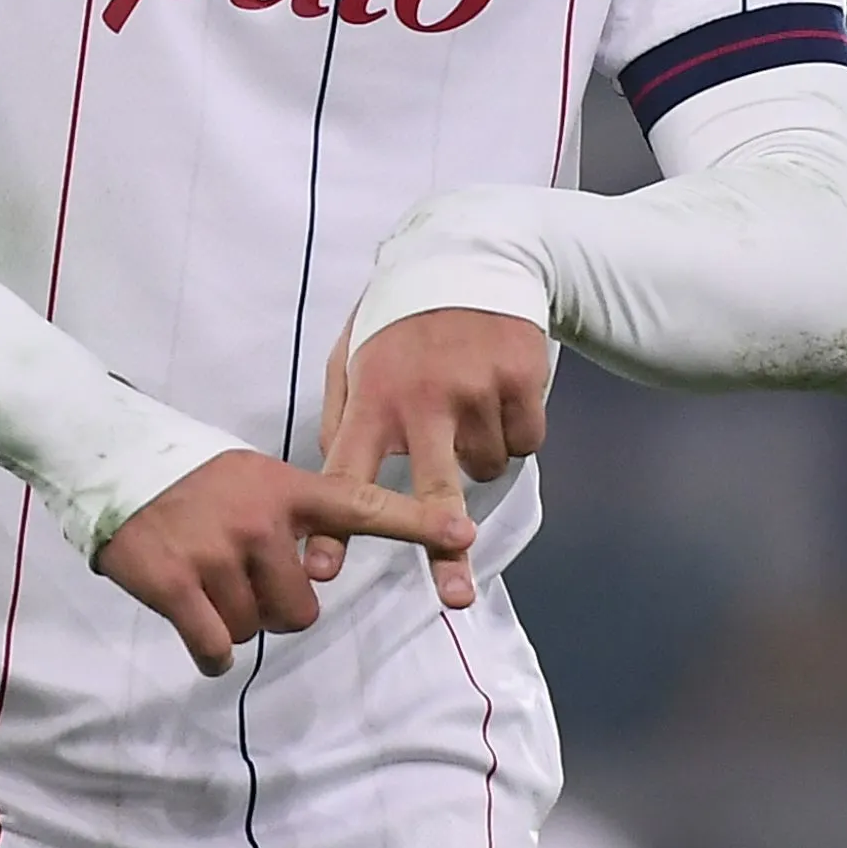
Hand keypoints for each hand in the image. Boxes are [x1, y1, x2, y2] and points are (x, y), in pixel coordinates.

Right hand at [93, 448, 474, 675]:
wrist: (108, 457)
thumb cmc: (189, 476)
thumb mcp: (252, 476)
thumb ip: (292, 515)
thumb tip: (315, 574)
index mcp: (287, 490)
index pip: (363, 506)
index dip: (416, 522)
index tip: (463, 533)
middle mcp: (260, 520)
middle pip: (302, 609)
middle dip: (276, 609)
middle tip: (242, 581)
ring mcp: (218, 552)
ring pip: (256, 629)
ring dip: (236, 623)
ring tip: (208, 585)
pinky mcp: (176, 583)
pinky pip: (216, 646)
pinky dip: (210, 652)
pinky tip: (198, 630)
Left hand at [312, 308, 551, 606]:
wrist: (471, 254)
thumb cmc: (401, 317)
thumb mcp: (354, 354)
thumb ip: (343, 416)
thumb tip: (334, 478)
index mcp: (374, 396)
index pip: (347, 473)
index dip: (334, 528)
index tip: (321, 569)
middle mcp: (424, 399)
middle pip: (434, 491)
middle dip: (442, 548)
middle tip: (456, 593)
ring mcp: (476, 390)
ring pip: (488, 470)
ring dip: (480, 456)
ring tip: (468, 407)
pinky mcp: (521, 380)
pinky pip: (525, 443)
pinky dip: (516, 432)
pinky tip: (499, 395)